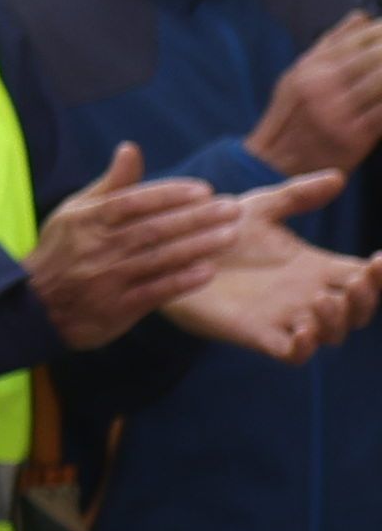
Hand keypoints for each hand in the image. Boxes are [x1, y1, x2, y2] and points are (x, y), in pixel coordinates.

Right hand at [25, 142, 314, 347]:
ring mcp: (106, 280)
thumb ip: (111, 184)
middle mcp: (96, 248)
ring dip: (198, 246)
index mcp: (86, 221)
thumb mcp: (75, 213)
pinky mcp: (116, 308)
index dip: (170, 194)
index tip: (204, 190)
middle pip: (153, 229)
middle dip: (196, 218)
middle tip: (232, 208)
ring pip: (158, 259)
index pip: (133, 202)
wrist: (33, 307)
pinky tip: (207, 271)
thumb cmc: (62, 252)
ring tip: (231, 235)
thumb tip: (131, 148)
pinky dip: (181, 281)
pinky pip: (154, 292)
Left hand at [160, 190, 381, 360]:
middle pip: (358, 309)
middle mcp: (307, 296)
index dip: (380, 273)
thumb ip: (298, 195)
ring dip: (338, 320)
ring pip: (331, 334)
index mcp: (316, 267)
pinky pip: (292, 354)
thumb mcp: (261, 208)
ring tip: (325, 298)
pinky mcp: (256, 335)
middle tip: (358, 280)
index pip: (363, 276)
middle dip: (368, 298)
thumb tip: (339, 176)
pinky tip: (304, 329)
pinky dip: (305, 347)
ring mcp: (284, 318)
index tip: (380, 258)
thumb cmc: (217, 234)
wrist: (170, 254)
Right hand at [250, 13, 381, 180]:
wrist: (275, 163)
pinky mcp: (354, 137)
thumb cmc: (290, 118)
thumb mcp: (296, 76)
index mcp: (311, 69)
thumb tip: (361, 18)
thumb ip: (328, 45)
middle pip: (375, 57)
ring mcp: (339, 113)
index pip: (358, 39)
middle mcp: (323, 88)